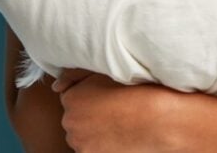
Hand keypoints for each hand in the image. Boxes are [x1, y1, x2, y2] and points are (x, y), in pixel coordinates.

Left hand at [54, 70, 181, 151]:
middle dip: (90, 115)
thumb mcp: (108, 70)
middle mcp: (70, 121)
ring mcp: (80, 142)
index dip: (91, 96)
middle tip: (115, 109)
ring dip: (95, 131)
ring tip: (119, 124)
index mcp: (72, 98)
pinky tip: (120, 137)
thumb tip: (56, 86)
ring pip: (83, 136)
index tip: (107, 95)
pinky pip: (92, 149)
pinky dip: (102, 145)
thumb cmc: (139, 91)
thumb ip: (76, 74)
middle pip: (76, 118)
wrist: (160, 119)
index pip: (72, 97)